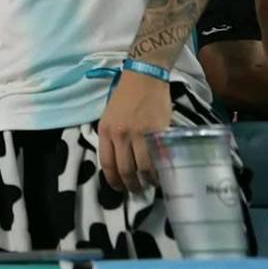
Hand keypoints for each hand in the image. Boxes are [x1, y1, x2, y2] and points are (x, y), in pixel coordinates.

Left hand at [97, 70, 171, 192]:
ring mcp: (138, 134)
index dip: (113, 180)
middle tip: (137, 191)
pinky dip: (160, 169)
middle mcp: (119, 134)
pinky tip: (162, 173)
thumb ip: (112, 136)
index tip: (119, 188)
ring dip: (148, 180)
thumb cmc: (126, 96)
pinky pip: (158, 157)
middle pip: (124, 169)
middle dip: (131, 185)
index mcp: (105, 130)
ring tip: (151, 184)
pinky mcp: (157, 132)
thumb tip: (118, 159)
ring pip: (142, 167)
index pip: (106, 163)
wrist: (144, 77)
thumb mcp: (109, 116)